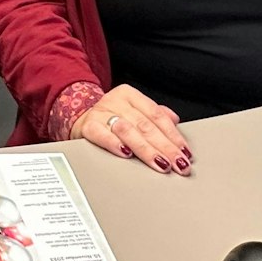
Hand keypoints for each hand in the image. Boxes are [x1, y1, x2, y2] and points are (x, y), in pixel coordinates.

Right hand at [72, 85, 191, 174]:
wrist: (77, 116)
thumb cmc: (109, 116)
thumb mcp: (132, 110)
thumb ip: (154, 114)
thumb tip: (175, 121)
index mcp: (130, 95)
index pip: (156, 115)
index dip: (172, 135)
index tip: (184, 152)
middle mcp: (116, 102)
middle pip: (146, 126)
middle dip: (165, 147)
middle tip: (178, 164)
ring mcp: (101, 113)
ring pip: (129, 131)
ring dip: (147, 150)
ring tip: (161, 164)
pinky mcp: (88, 127)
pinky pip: (102, 135)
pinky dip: (115, 144)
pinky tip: (127, 154)